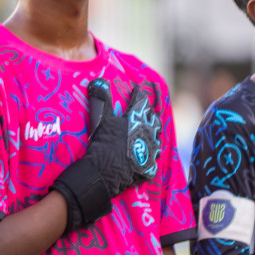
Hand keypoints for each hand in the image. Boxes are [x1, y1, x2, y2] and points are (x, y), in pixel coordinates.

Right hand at [52, 81, 161, 232]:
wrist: (102, 173)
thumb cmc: (102, 144)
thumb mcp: (100, 119)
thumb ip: (101, 99)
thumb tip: (97, 81)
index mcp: (137, 120)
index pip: (140, 101)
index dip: (138, 93)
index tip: (137, 87)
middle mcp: (148, 133)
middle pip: (154, 120)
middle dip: (151, 115)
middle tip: (147, 113)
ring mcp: (150, 152)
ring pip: (157, 140)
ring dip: (153, 137)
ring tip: (149, 136)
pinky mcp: (149, 168)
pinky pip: (152, 161)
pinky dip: (149, 158)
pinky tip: (146, 158)